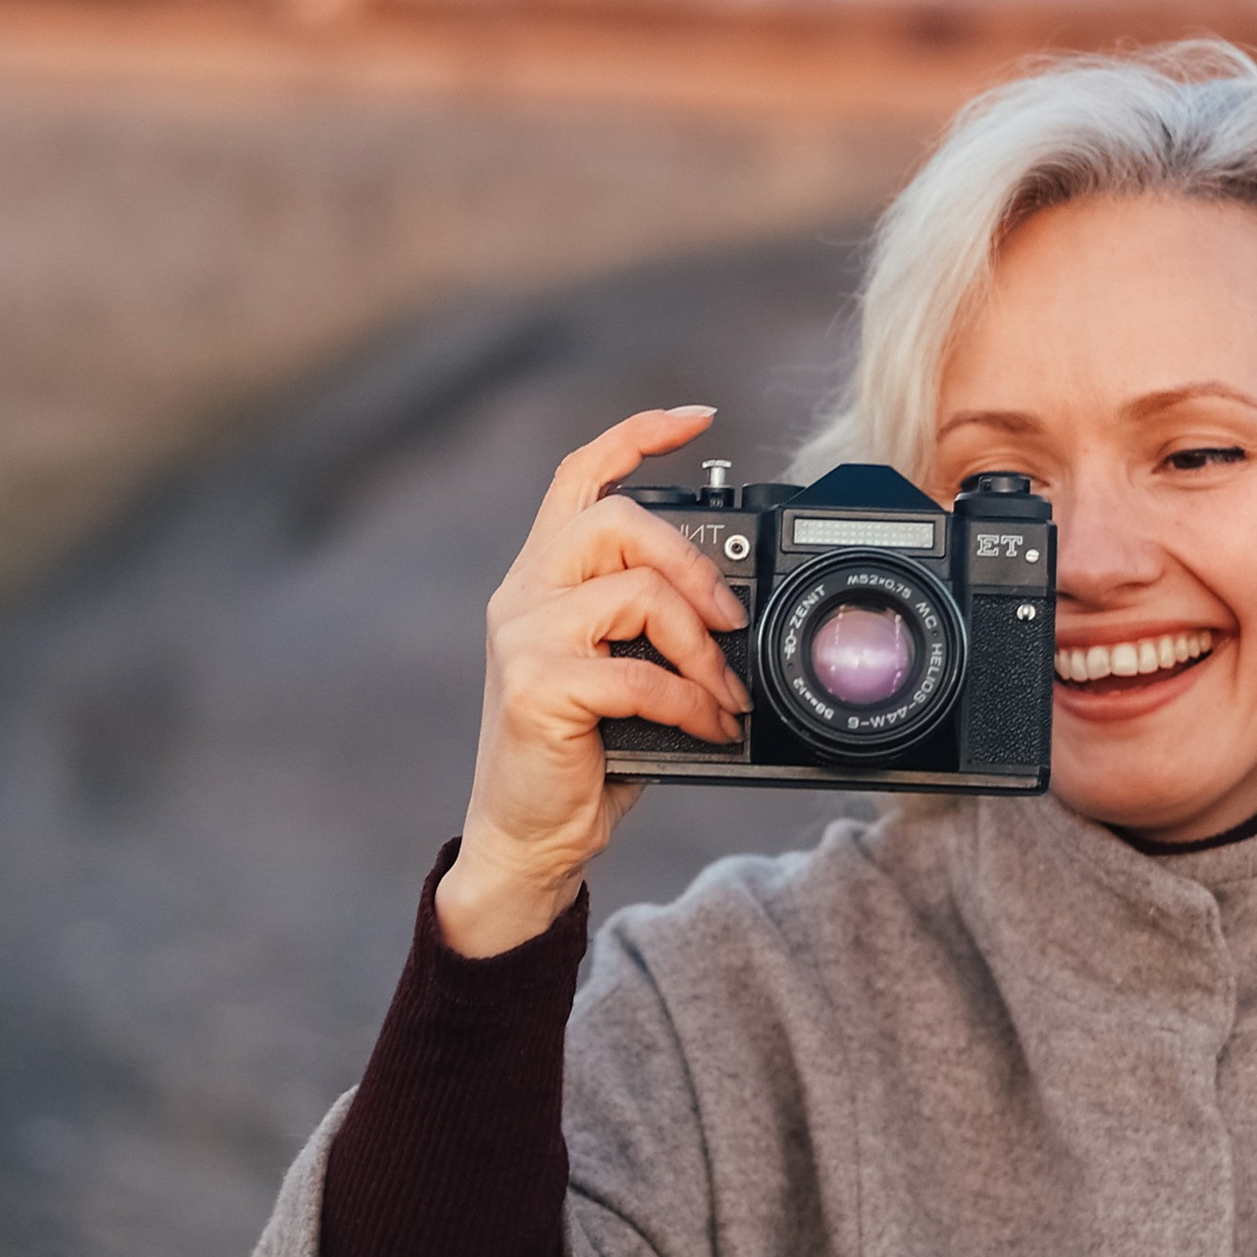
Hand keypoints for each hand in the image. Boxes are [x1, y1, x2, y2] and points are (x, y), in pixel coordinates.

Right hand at [437, 404, 749, 952]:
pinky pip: (639, 673)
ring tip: (725, 694)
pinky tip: (707, 727)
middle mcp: (523, 594)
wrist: (527, 839)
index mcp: (542, 579)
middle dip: (693, 564)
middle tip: (731, 620)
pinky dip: (691, 701)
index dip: (637, 435)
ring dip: (702, 647)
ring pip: (637, 593)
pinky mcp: (536, 687)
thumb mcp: (618, 674)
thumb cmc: (579, 759)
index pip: (580, 476)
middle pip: (617, 521)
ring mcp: (523, 637)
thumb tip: (733, 611)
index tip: (699, 417)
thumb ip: (651, 627)